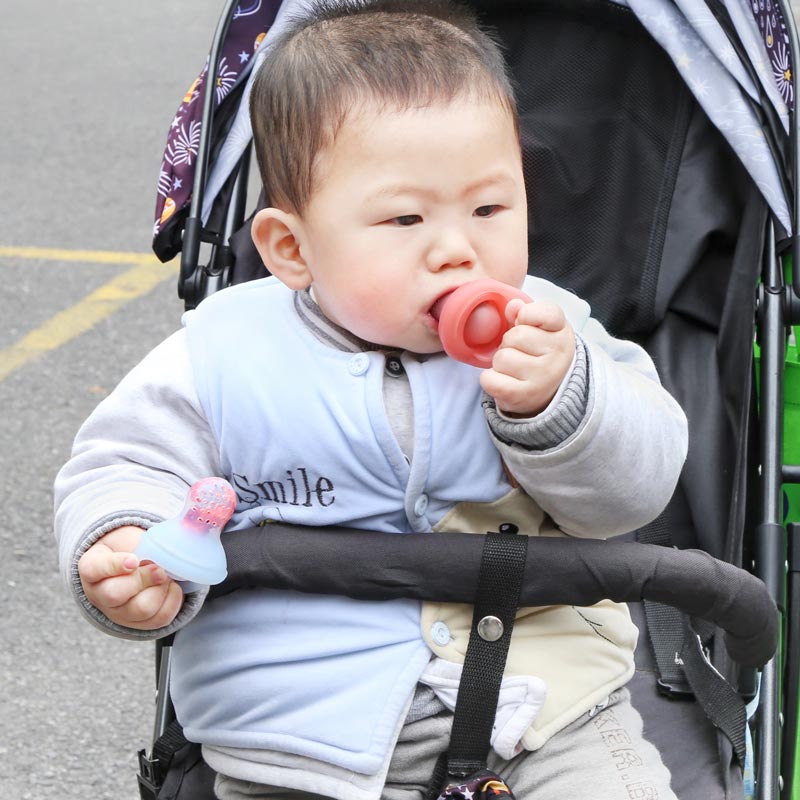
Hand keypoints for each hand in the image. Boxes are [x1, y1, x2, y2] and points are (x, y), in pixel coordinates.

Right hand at [78, 525, 183, 629]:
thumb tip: (160, 554)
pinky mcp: (140, 623)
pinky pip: (160, 618)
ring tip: (165, 575)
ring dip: (160, 589)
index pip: (94, 569)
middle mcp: (99, 595)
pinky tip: (172, 586)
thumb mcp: (131, 539)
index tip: (134, 560)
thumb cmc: (133, 548)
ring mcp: (118, 613)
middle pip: (115, 594)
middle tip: (158, 568)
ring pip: (141, 609)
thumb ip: (140, 545)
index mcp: (92, 568)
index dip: (115, 565)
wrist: (141, 563)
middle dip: (143, 578)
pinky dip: (173, 599)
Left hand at [479, 299, 574, 416]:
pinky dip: (489, 379)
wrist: (548, 393)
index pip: (545, 312)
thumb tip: (513, 306)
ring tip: (514, 369)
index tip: (528, 324)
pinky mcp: (525, 395)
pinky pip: (491, 380)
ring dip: (500, 363)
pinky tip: (503, 381)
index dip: (528, 315)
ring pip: (502, 357)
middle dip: (509, 343)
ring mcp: (544, 377)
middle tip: (520, 353)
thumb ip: (524, 314)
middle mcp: (558, 355)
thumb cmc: (538, 355)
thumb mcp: (539, 330)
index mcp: (562, 332)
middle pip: (515, 335)